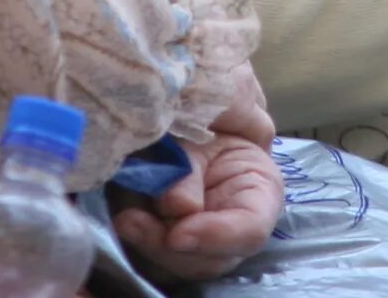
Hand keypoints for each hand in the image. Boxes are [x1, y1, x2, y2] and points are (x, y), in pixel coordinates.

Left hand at [109, 95, 282, 284]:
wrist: (180, 123)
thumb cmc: (201, 123)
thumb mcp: (199, 137)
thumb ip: (191, 170)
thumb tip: (178, 207)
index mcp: (260, 191)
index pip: (250, 229)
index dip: (217, 236)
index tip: (177, 234)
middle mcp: (237, 227)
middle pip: (213, 258)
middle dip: (172, 246)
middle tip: (134, 222)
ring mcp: (208, 242)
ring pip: (184, 264)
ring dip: (151, 245)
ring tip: (127, 219)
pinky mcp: (178, 247)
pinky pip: (161, 259)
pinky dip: (142, 242)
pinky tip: (127, 222)